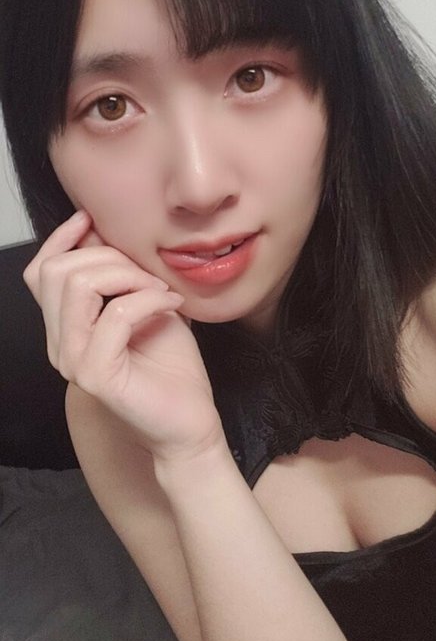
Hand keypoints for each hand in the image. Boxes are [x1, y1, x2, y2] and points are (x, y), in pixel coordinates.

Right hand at [24, 210, 224, 462]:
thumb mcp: (145, 306)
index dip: (62, 238)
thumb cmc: (171, 367)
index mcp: (66, 328)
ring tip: (159, 289)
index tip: (92, 218)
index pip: (40, 273)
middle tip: (149, 273)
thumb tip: (104, 232)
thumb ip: (121, 276)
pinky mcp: (96, 376)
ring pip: (78, 286)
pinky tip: (171, 304)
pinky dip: (148, 299)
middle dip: (108, 256)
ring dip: (127, 275)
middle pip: (58, 271)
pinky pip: (115, 315)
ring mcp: (74, 362)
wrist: (190, 422)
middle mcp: (60, 345)